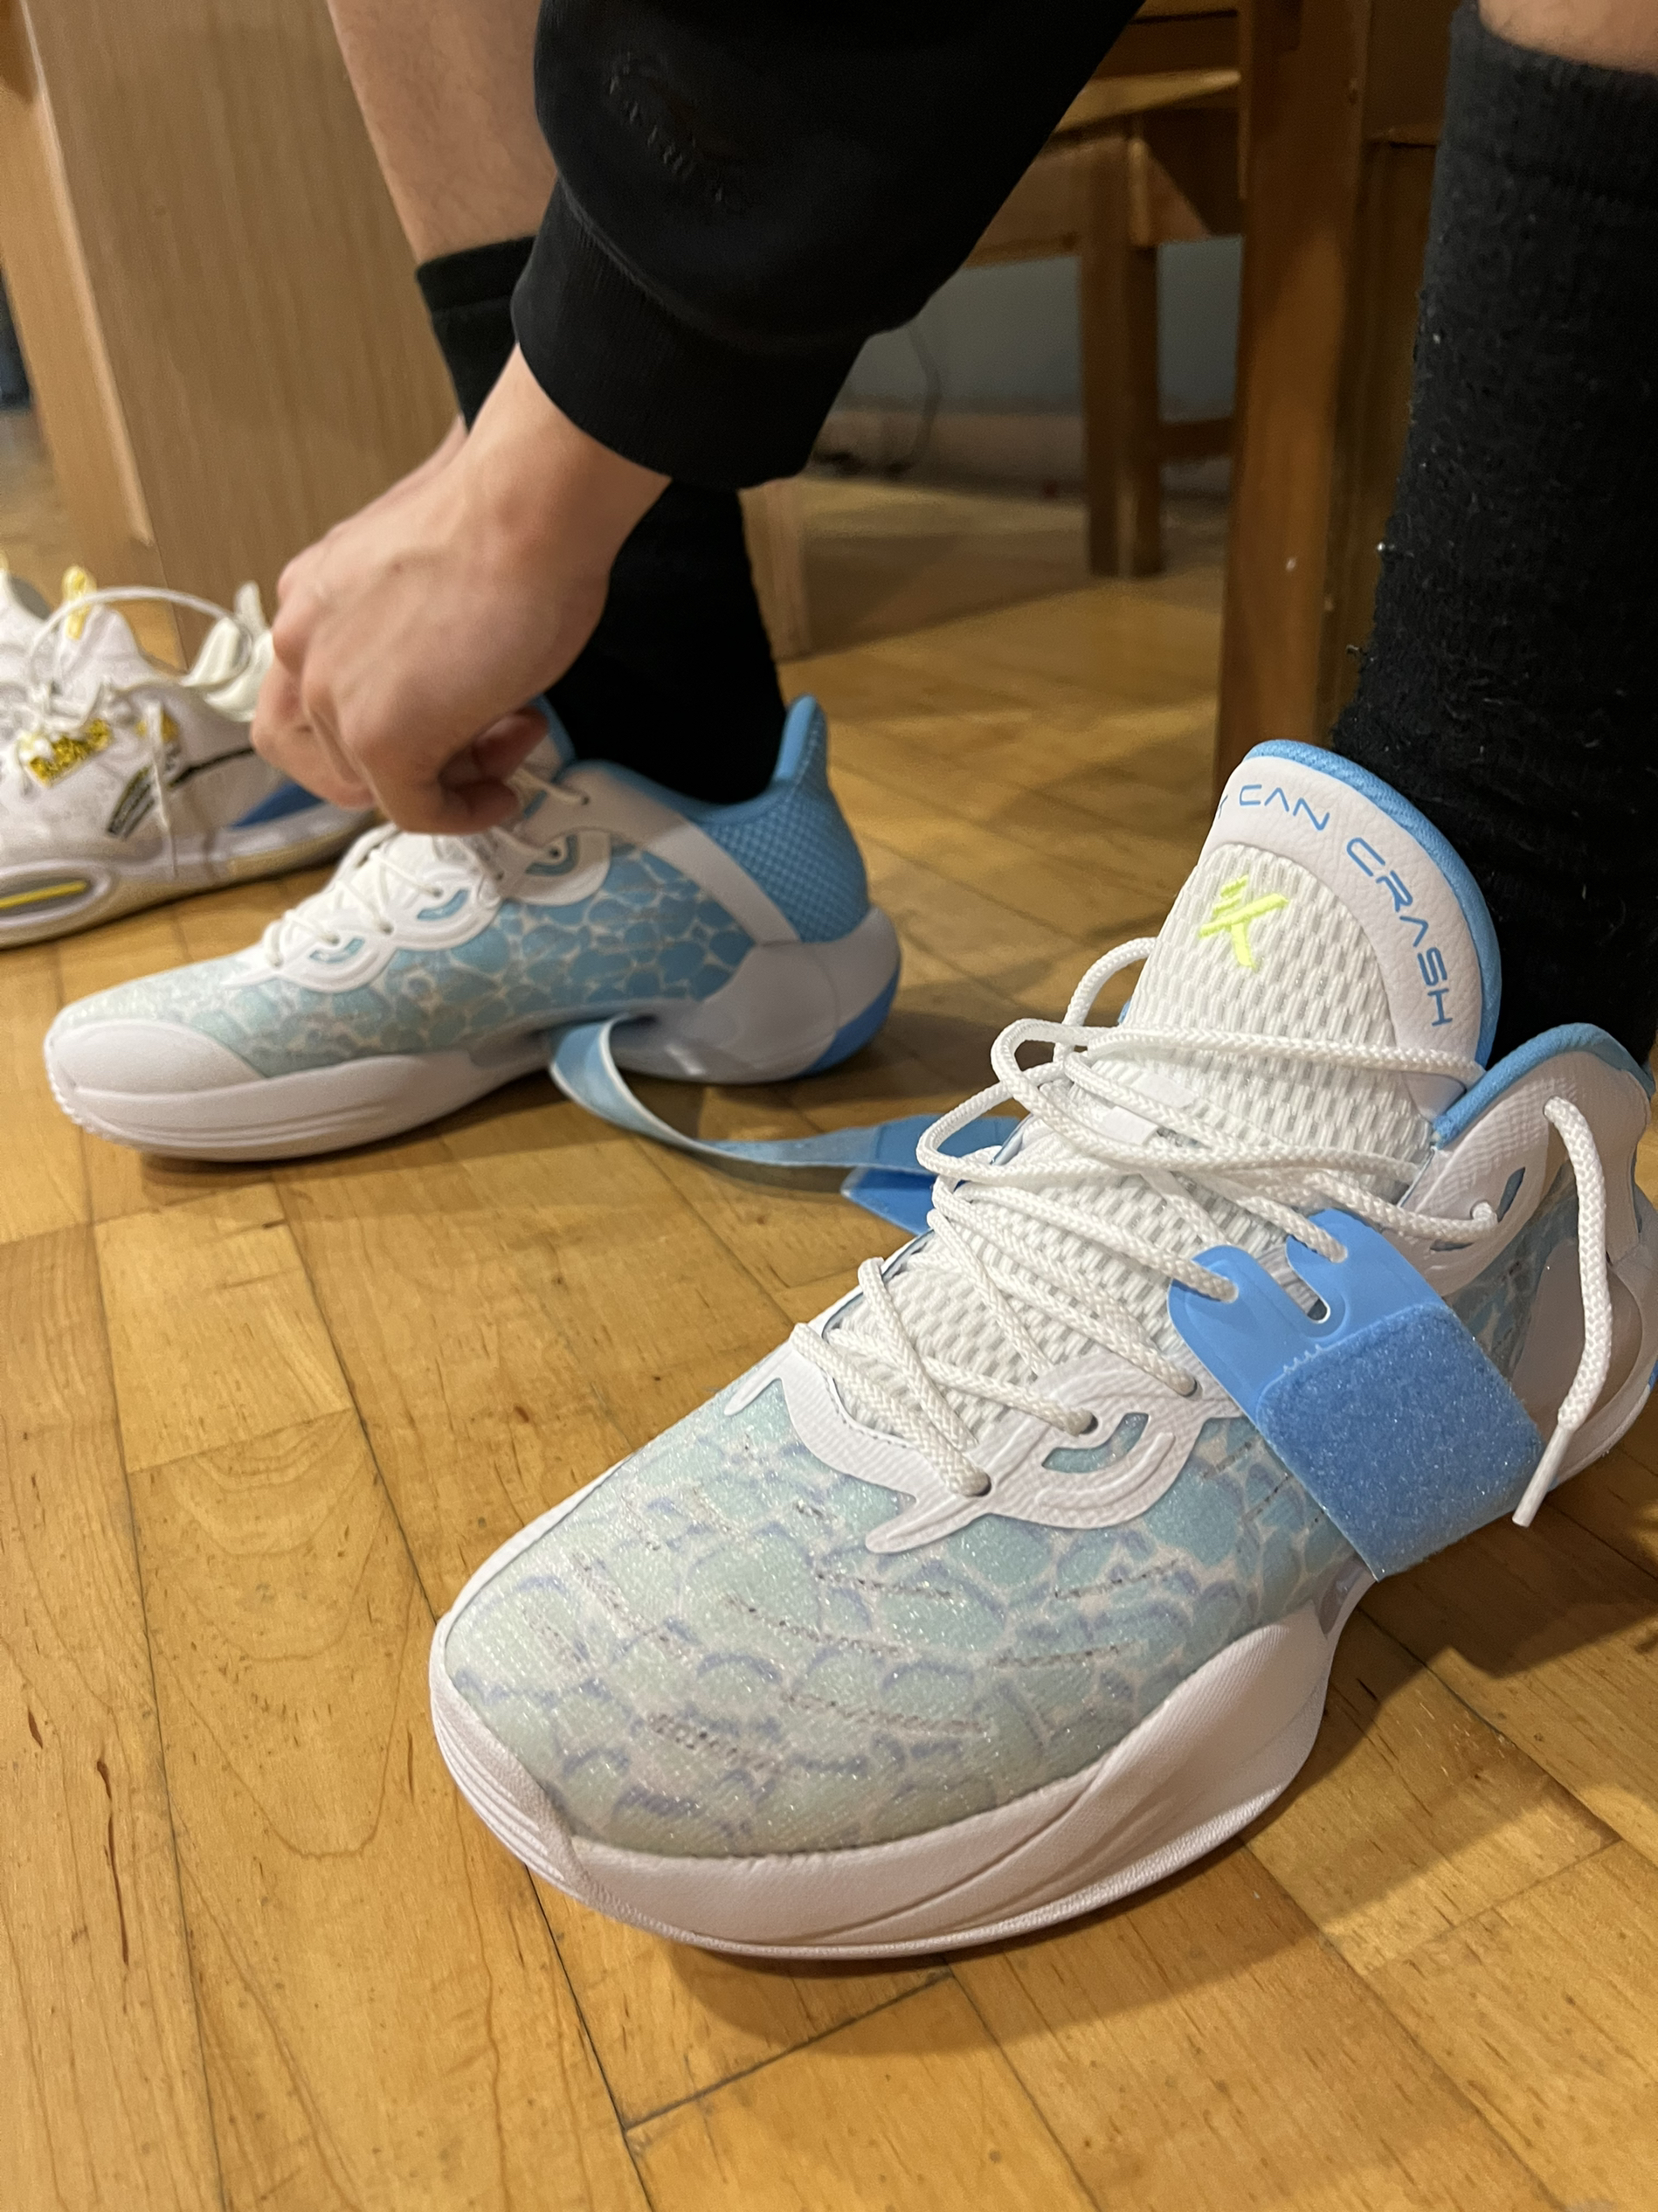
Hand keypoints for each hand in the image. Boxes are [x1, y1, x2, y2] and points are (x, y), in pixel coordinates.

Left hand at [252, 351, 666, 832]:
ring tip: (512, 738)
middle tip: (475, 742)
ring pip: (369, 781)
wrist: (526, 511)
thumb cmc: (504, 521)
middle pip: (327, 748)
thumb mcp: (429, 574)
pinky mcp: (378, 739)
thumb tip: (451, 673)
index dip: (377, 722)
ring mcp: (331, 693)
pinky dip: (461, 816)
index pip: (313, 694)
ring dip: (447, 777)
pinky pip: (413, 810)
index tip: (441, 717)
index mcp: (310, 596)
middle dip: (409, 756)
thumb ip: (411, 630)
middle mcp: (302, 642)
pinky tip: (502, 793)